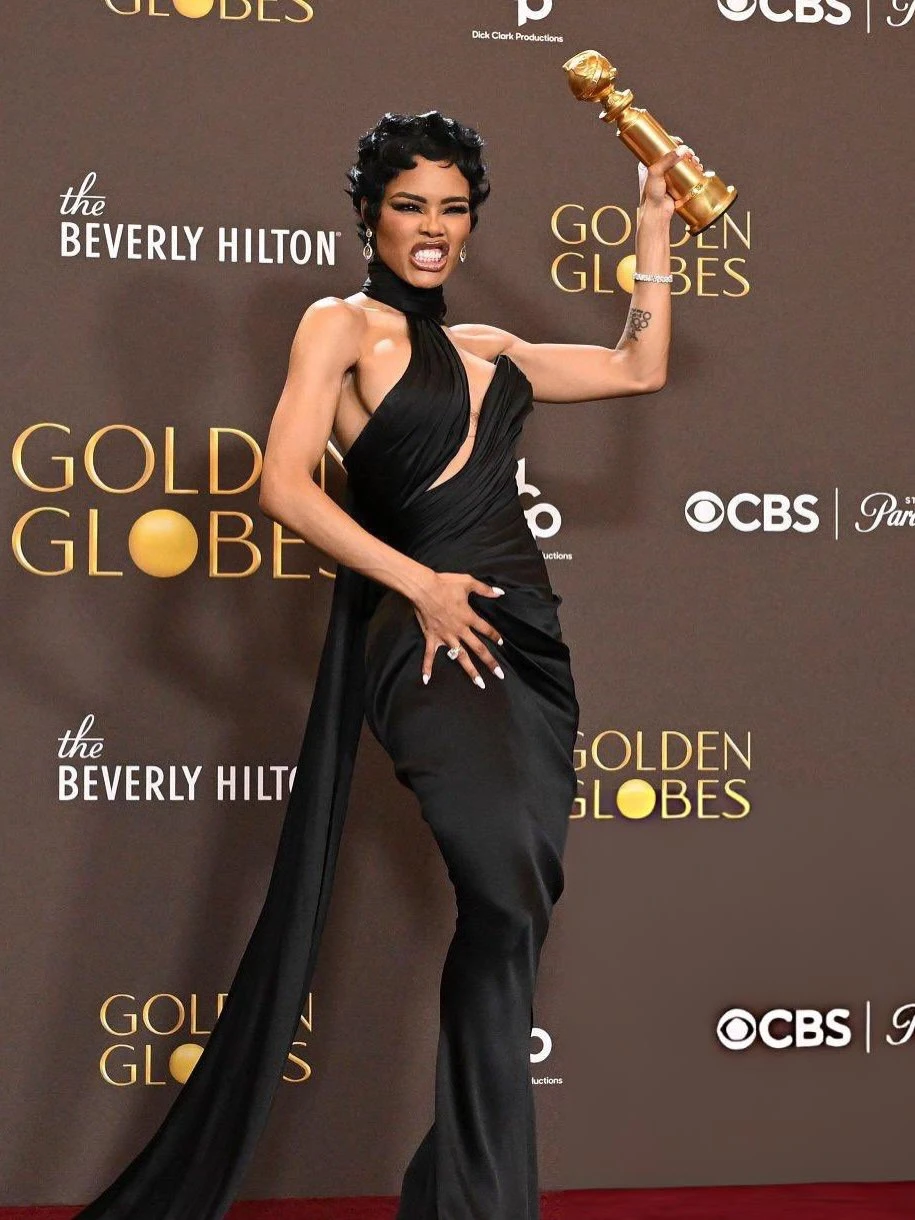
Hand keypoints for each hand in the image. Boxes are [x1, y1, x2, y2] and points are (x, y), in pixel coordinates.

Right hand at [411, 571, 505, 687]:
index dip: (496, 636)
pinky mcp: (432, 638)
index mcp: (468, 617)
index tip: (502, 643)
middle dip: (490, 662)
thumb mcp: (467, 582)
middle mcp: (460, 630)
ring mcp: (446, 636)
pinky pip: (429, 655)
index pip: (486, 629)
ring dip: (470, 671)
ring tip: (479, 684)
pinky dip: (427, 667)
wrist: (422, 587)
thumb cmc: (445, 583)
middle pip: (478, 649)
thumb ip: (485, 589)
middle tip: (500, 675)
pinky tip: (426, 680)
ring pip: (460, 657)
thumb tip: (500, 593)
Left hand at [637, 139, 703, 227]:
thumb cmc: (651, 195)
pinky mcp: (676, 184)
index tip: (679, 141)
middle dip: (686, 153)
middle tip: (691, 155)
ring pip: (683, 164)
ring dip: (692, 161)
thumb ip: (667, 160)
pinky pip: (687, 174)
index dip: (671, 142)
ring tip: (696, 163)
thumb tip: (682, 149)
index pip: (661, 148)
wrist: (657, 213)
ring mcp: (669, 177)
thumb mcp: (656, 173)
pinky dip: (694, 170)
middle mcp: (659, 169)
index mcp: (650, 164)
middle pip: (675, 155)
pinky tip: (698, 169)